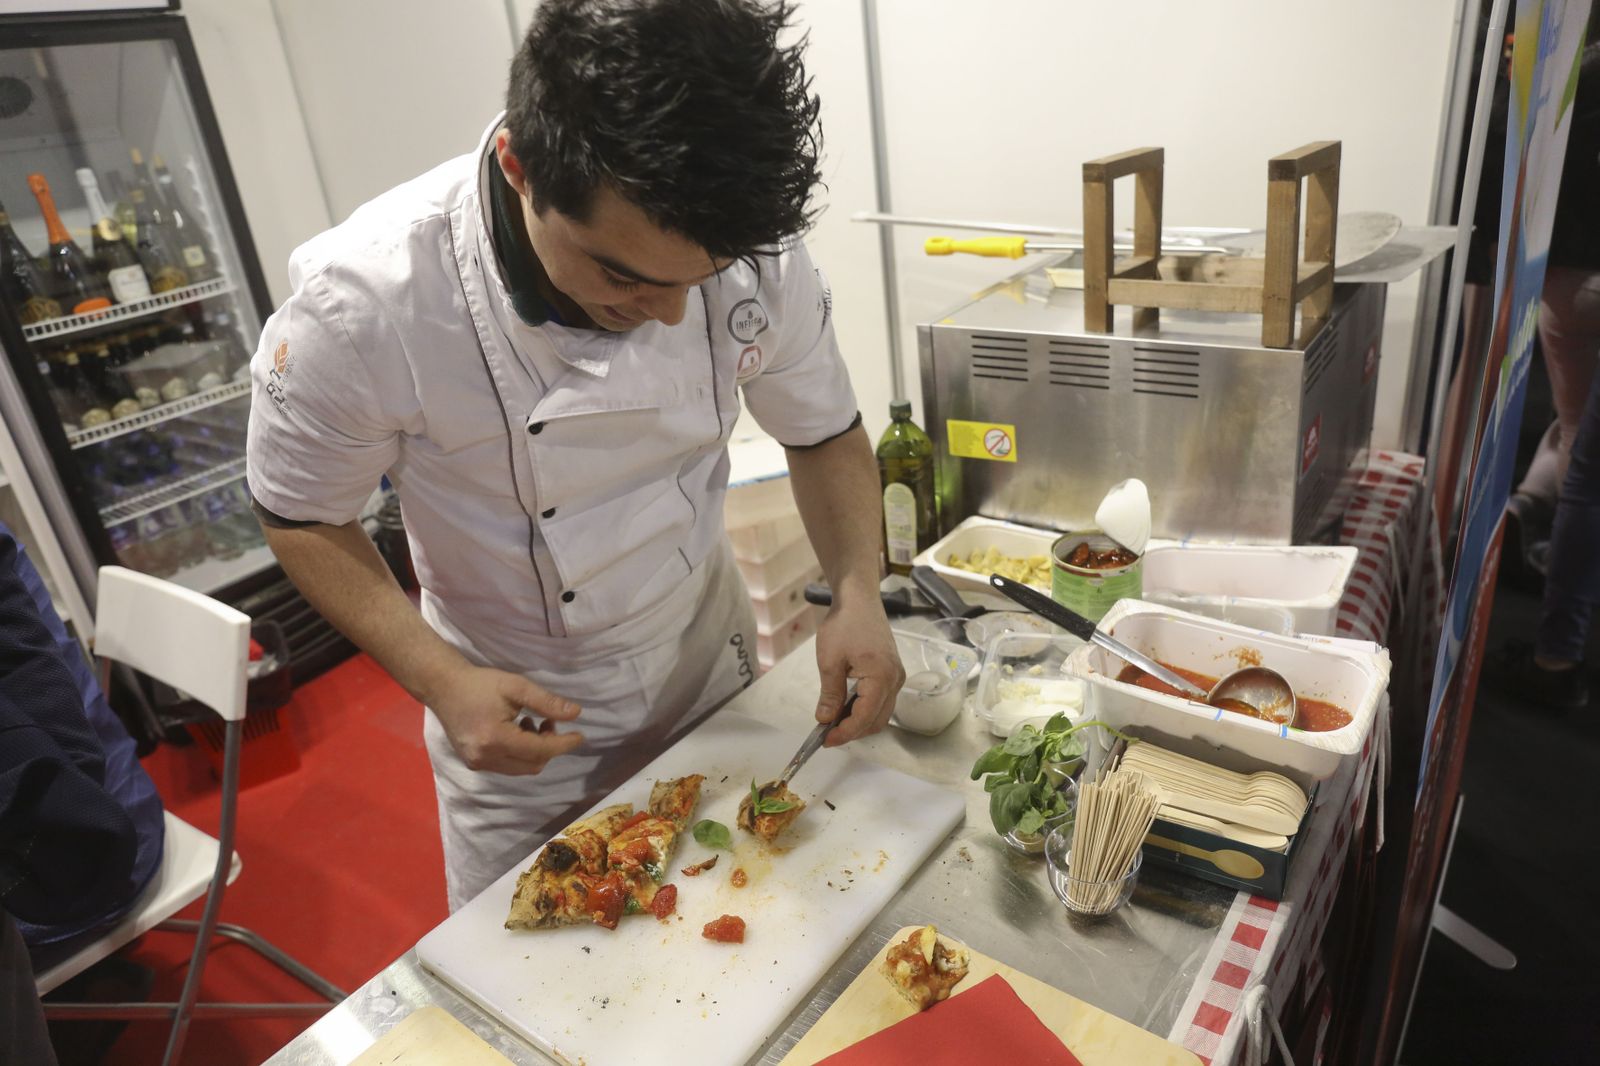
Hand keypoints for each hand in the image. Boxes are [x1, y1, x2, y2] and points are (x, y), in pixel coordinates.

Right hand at [429, 663, 583, 773]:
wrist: (443, 687)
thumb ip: (547, 702)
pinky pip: (508, 766)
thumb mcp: (516, 686)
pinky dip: (520, 753)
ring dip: (535, 751)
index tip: (580, 736)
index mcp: (495, 738)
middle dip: (549, 747)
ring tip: (532, 723)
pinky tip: (517, 731)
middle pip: (532, 765)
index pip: (539, 750)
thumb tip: (576, 714)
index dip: (563, 744)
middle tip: (550, 723)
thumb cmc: (480, 683)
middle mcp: (485, 757)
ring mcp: (477, 763)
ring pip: (521, 768)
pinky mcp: (473, 763)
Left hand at [813, 596, 904, 746]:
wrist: (859, 599)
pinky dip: (865, 710)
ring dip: (859, 722)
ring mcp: (897, 677)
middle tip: (827, 734)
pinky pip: (882, 701)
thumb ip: (830, 694)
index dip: (845, 733)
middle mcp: (895, 680)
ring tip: (834, 722)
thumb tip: (825, 720)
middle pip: (877, 720)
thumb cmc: (844, 625)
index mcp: (881, 677)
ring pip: (881, 713)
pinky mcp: (893, 672)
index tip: (825, 740)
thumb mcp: (830, 661)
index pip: (865, 717)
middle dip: (853, 731)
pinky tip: (846, 707)